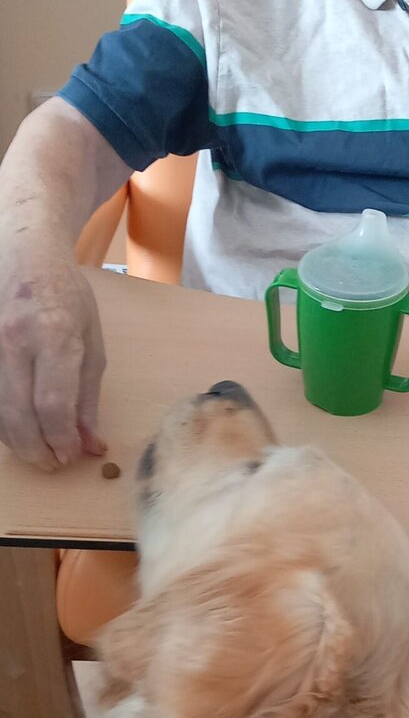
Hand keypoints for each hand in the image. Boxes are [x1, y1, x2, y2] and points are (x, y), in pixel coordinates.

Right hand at [0, 240, 106, 469]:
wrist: (23, 253)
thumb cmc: (64, 295)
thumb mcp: (91, 342)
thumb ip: (87, 397)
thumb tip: (90, 445)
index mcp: (54, 334)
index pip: (53, 405)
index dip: (61, 441)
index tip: (71, 455)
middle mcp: (14, 340)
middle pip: (19, 416)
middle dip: (37, 451)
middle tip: (53, 463)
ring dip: (16, 442)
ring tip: (38, 450)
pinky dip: (1, 422)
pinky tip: (17, 429)